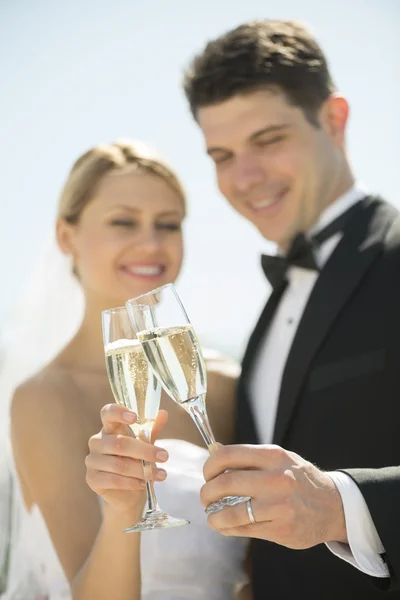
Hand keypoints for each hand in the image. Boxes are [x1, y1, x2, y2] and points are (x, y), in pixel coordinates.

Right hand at [85, 404, 168, 514]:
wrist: (128, 493)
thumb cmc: (135, 462)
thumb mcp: (146, 444)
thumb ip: (152, 429)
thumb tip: (163, 413)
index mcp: (109, 428)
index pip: (107, 413)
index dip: (118, 412)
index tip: (134, 417)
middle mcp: (97, 442)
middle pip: (119, 443)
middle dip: (145, 450)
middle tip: (164, 456)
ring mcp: (92, 460)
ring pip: (119, 464)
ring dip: (142, 470)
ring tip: (161, 474)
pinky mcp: (92, 479)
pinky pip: (114, 480)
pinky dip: (131, 482)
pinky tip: (143, 483)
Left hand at [201, 444, 346, 548]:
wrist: (333, 506)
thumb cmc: (298, 479)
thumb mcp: (280, 458)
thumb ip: (249, 457)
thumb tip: (214, 453)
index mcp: (273, 456)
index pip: (227, 455)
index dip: (210, 466)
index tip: (208, 474)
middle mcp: (276, 479)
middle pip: (225, 483)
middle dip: (207, 492)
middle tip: (206, 497)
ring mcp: (279, 506)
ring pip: (230, 512)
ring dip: (213, 515)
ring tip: (212, 515)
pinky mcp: (281, 530)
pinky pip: (243, 530)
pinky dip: (227, 528)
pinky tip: (225, 525)